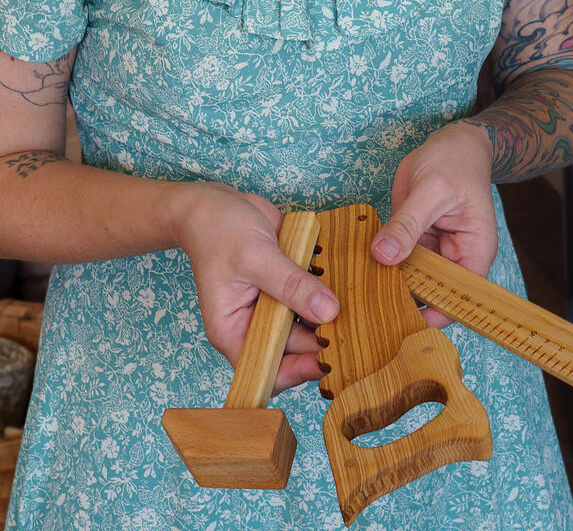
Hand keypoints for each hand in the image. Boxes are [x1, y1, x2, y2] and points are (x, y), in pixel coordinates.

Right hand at [173, 182, 338, 394]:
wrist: (214, 202)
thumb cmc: (218, 229)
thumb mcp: (255, 256)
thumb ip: (291, 284)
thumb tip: (328, 311)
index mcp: (232, 330)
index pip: (267, 369)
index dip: (297, 371)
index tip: (328, 359)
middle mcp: (252, 324)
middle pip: (293, 349)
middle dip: (320, 342)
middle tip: (354, 333)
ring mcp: (271, 306)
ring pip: (306, 326)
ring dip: (329, 319)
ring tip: (357, 313)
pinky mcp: (286, 288)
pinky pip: (310, 300)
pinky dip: (327, 296)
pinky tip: (347, 289)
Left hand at [370, 121, 496, 327]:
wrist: (453, 142)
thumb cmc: (454, 162)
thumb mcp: (430, 189)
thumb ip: (407, 223)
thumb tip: (384, 255)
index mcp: (473, 253)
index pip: (457, 299)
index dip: (433, 316)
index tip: (401, 325)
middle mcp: (455, 258)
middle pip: (431, 293)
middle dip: (404, 303)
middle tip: (367, 314)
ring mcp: (433, 250)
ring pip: (410, 279)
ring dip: (388, 284)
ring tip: (357, 298)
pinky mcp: (414, 239)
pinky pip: (397, 258)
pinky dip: (381, 263)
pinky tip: (358, 272)